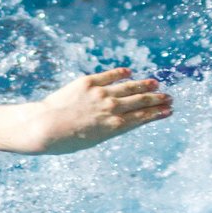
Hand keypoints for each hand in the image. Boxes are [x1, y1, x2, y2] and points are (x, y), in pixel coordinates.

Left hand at [29, 68, 171, 154]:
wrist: (44, 126)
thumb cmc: (66, 140)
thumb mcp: (94, 139)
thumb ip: (110, 128)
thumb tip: (121, 120)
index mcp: (115, 126)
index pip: (143, 117)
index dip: (157, 113)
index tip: (168, 110)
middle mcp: (112, 108)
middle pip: (141, 101)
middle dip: (156, 99)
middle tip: (167, 96)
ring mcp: (100, 94)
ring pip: (129, 87)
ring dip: (144, 85)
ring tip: (155, 83)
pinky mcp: (87, 82)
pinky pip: (108, 76)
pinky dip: (120, 73)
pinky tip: (128, 72)